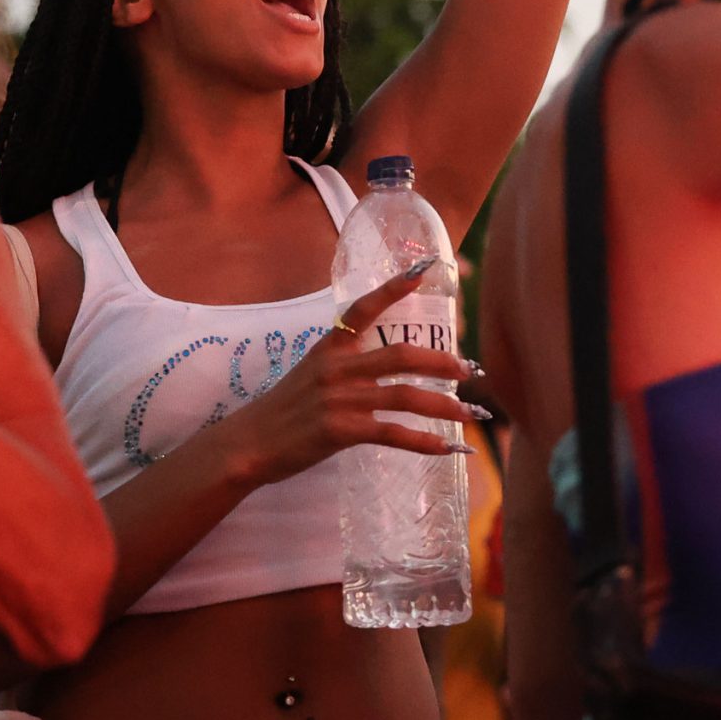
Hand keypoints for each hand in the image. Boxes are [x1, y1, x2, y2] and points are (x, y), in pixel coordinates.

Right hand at [222, 260, 481, 487]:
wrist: (249, 442)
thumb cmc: (282, 411)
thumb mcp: (309, 374)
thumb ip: (343, 367)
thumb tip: (379, 369)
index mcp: (329, 349)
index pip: (362, 309)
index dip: (393, 289)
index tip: (423, 270)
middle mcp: (337, 368)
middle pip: (402, 356)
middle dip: (442, 361)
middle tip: (470, 368)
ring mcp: (340, 398)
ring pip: (405, 395)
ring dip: (445, 405)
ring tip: (471, 414)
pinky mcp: (341, 430)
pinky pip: (393, 432)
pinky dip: (424, 442)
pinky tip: (447, 449)